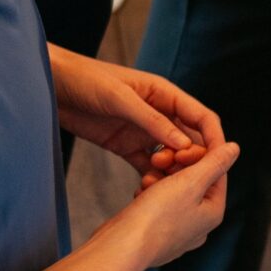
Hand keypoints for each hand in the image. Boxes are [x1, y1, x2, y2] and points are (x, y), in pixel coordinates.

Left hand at [53, 51, 221, 180]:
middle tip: (180, 178)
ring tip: (159, 185)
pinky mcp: (124, 146)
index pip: (201, 118)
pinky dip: (151, 179)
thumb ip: (152, 120)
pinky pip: (147, 166)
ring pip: (171, 157)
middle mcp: (159, 114)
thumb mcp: (120, 98)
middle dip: (192, 162)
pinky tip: (146, 191)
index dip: (214, 140)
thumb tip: (186, 146)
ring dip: (171, 173)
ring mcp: (142, 131)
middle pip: (191, 142)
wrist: (51, 85)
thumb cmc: (86, 79)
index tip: (219, 162)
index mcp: (164, 95)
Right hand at [105, 141, 240, 267]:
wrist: (123, 247)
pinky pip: (157, 205)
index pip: (216, 172)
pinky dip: (149, 195)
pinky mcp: (157, 233)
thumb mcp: (189, 183)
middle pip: (193, 181)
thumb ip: (214, 163)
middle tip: (158, 159)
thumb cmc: (156, 217)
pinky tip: (139, 195)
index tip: (178, 146)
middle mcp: (199, 225)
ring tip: (146, 181)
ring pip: (173, 192)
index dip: (197, 153)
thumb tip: (234, 149)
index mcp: (213, 213)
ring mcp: (178, 232)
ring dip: (159, 179)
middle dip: (174, 166)